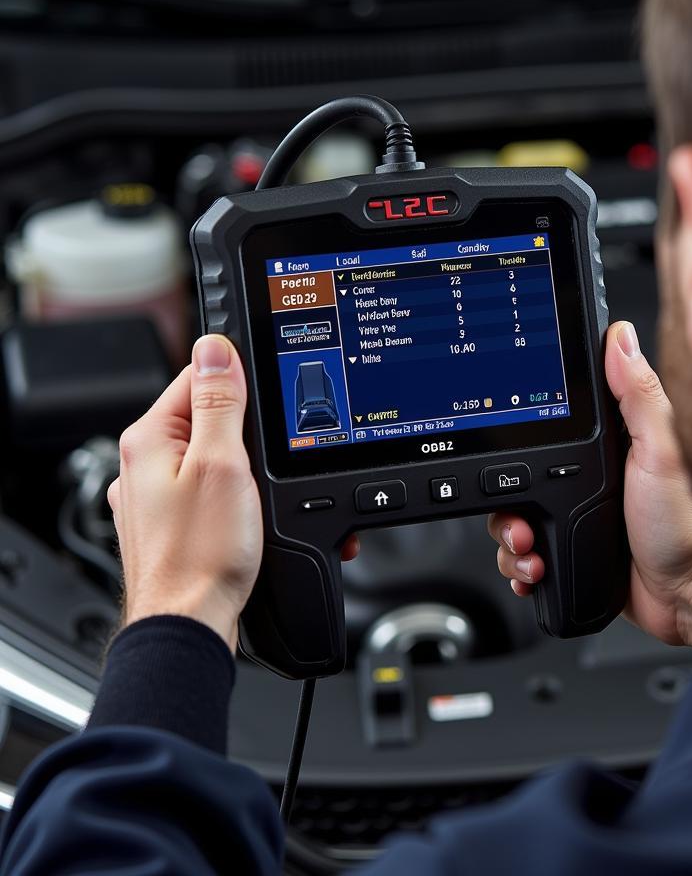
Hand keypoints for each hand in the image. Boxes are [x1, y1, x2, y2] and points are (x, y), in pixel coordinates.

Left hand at [107, 335, 358, 651]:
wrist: (189, 624)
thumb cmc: (200, 555)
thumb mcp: (223, 464)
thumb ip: (220, 403)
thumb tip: (215, 349)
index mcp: (150, 438)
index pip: (198, 377)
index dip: (241, 384)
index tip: (267, 400)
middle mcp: (144, 463)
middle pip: (210, 418)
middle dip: (250, 434)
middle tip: (267, 463)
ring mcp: (155, 496)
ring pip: (214, 458)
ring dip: (248, 470)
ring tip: (260, 500)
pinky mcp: (171, 522)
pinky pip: (209, 491)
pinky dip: (236, 498)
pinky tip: (250, 520)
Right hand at [488, 320, 691, 655]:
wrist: (685, 594)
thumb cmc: (681, 524)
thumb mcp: (659, 452)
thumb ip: (639, 397)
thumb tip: (620, 337)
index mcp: (600, 447)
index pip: (542, 426)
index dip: (517, 436)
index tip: (507, 452)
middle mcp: (581, 480)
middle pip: (514, 479)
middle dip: (507, 506)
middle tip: (523, 523)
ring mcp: (571, 517)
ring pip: (512, 521)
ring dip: (511, 542)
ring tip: (531, 553)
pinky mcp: (566, 552)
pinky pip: (523, 557)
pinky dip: (519, 567)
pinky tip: (534, 571)